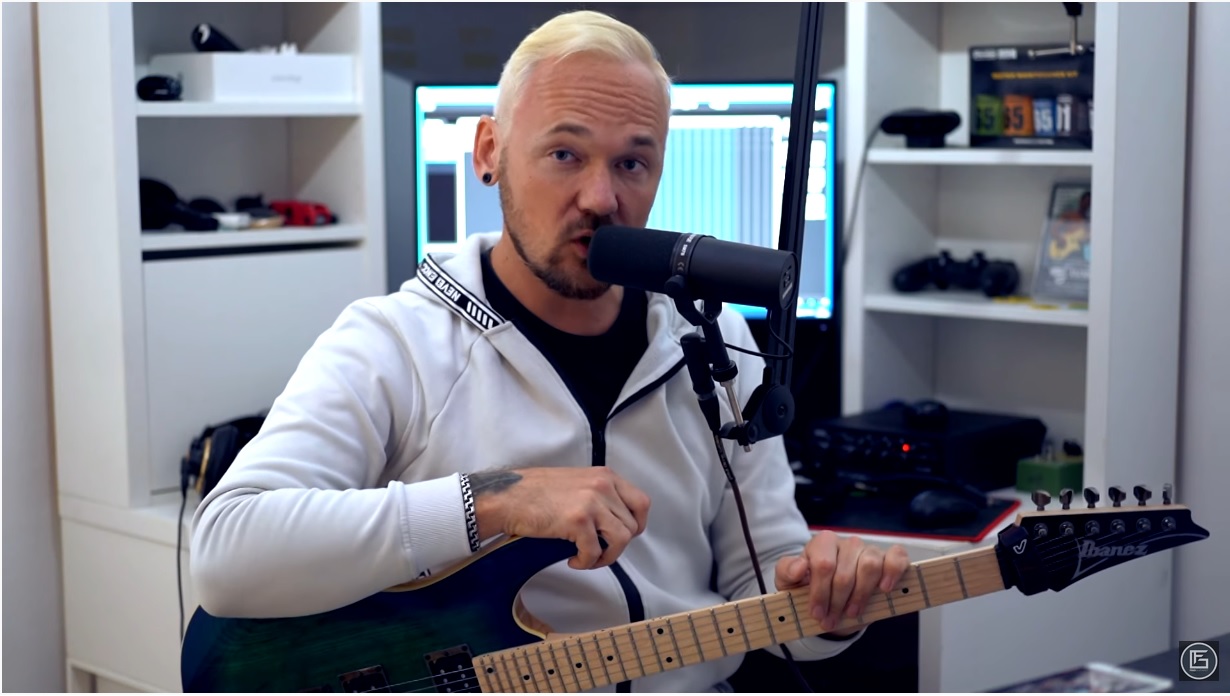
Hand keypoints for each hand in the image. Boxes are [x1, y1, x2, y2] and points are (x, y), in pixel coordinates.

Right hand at [470, 467, 650, 569]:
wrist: (508, 497)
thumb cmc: (535, 492)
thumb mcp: (577, 483)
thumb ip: (599, 495)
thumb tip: (614, 521)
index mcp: (605, 476)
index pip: (641, 503)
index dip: (636, 525)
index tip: (621, 536)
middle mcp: (603, 486)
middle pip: (632, 526)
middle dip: (618, 545)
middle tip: (599, 550)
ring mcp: (592, 502)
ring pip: (621, 540)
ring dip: (606, 557)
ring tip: (588, 559)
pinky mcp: (578, 520)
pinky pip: (595, 552)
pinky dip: (586, 563)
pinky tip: (573, 560)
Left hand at [774, 531, 909, 635]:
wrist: (831, 600)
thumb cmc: (809, 587)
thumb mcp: (789, 582)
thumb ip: (787, 571)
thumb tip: (800, 567)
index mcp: (823, 543)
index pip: (823, 565)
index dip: (820, 592)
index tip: (816, 613)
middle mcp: (847, 543)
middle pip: (845, 573)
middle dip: (836, 602)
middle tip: (829, 621)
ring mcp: (870, 549)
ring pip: (870, 566)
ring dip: (860, 596)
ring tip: (851, 612)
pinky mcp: (889, 558)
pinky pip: (897, 558)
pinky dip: (893, 572)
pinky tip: (885, 588)